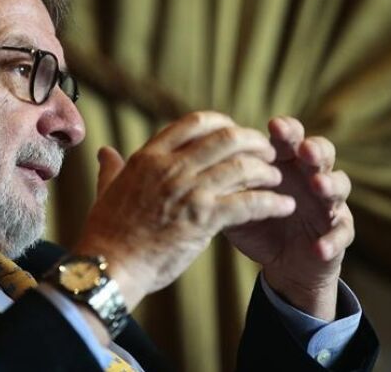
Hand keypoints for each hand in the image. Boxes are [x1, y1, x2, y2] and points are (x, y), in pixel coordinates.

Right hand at [74, 112, 295, 310]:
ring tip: (278, 178)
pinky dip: (272, 202)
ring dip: (266, 171)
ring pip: (242, 167)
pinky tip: (284, 205)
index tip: (234, 131)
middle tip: (267, 152)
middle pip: (226, 138)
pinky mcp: (203, 219)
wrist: (109, 266)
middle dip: (253, 141)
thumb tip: (105, 151)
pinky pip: (248, 203)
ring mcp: (188, 191)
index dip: (222, 123)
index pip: (194, 123)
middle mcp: (171, 167)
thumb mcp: (107, 191)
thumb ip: (112, 168)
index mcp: (149, 156)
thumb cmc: (106, 234)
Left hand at [223, 116, 353, 320]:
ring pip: (340, 185)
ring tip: (318, 186)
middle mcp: (312, 176)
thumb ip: (229, 184)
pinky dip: (332, 240)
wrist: (282, 261)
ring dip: (331, 184)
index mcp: (287, 163)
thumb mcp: (239, 202)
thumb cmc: (258, 222)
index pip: (291, 138)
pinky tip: (319, 247)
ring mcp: (329, 201)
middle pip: (322, 153)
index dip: (287, 131)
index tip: (274, 126)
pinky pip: (341, 232)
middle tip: (305, 150)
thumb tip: (208, 166)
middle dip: (315, 149)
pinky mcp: (339, 230)